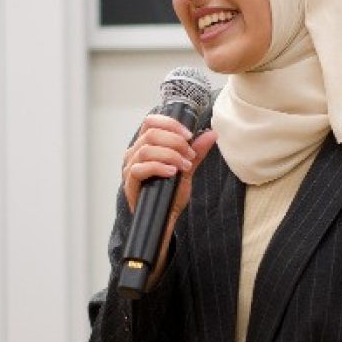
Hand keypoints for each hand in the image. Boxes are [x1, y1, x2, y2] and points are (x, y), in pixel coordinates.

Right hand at [121, 114, 217, 264]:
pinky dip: (158, 168)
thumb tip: (211, 134)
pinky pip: (140, 169)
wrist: (165, 220)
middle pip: (151, 134)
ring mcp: (130, 168)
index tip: (189, 135)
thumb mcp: (187, 169)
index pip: (151, 122)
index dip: (170, 124)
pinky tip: (172, 173)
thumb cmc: (170, 194)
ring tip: (185, 166)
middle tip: (190, 155)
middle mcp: (134, 154)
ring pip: (146, 150)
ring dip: (170, 155)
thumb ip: (196, 152)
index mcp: (145, 145)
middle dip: (175, 142)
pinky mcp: (130, 184)